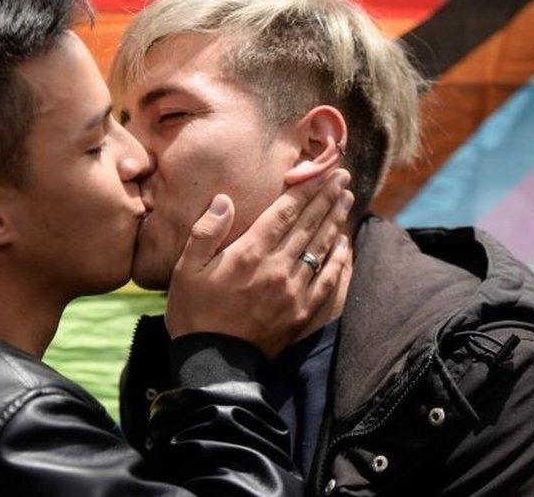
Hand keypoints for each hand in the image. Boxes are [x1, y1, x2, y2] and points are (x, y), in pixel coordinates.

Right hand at [165, 168, 352, 357]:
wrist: (214, 362)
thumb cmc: (195, 312)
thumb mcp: (186, 269)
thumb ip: (206, 231)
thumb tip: (225, 199)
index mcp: (249, 252)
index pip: (285, 212)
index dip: (306, 190)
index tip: (323, 172)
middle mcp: (277, 266)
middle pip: (308, 224)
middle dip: (327, 198)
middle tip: (343, 177)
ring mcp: (293, 289)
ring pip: (321, 247)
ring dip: (335, 220)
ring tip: (347, 200)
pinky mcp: (302, 311)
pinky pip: (328, 279)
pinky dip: (338, 259)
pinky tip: (343, 244)